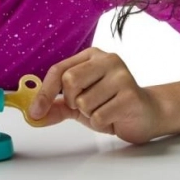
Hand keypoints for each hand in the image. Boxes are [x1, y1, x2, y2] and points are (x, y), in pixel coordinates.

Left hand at [28, 48, 162, 143]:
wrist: (146, 113)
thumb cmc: (110, 104)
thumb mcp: (79, 103)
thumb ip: (56, 106)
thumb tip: (32, 115)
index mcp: (92, 56)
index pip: (59, 69)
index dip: (44, 91)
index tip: (35, 111)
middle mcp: (107, 60)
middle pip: (70, 81)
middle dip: (72, 101)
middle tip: (85, 106)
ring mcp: (121, 76)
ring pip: (84, 102)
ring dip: (89, 114)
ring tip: (104, 110)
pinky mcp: (130, 95)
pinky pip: (98, 116)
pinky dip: (100, 123)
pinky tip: (113, 117)